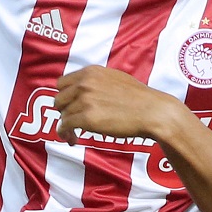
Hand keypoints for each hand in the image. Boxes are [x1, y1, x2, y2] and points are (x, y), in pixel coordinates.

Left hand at [53, 66, 178, 144]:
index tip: (69, 106)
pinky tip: (72, 139)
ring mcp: (85, 100)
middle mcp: (85, 84)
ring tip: (73, 134)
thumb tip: (82, 90)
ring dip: (66, 125)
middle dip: (64, 111)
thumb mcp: (114, 78)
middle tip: (72, 121)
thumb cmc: (139, 98)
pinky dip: (66, 134)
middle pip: (59, 99)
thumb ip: (96, 81)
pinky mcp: (87, 118)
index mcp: (90, 72)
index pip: (62, 83)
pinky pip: (65, 126)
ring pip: (62, 114)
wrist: (152, 111)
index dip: (64, 96)